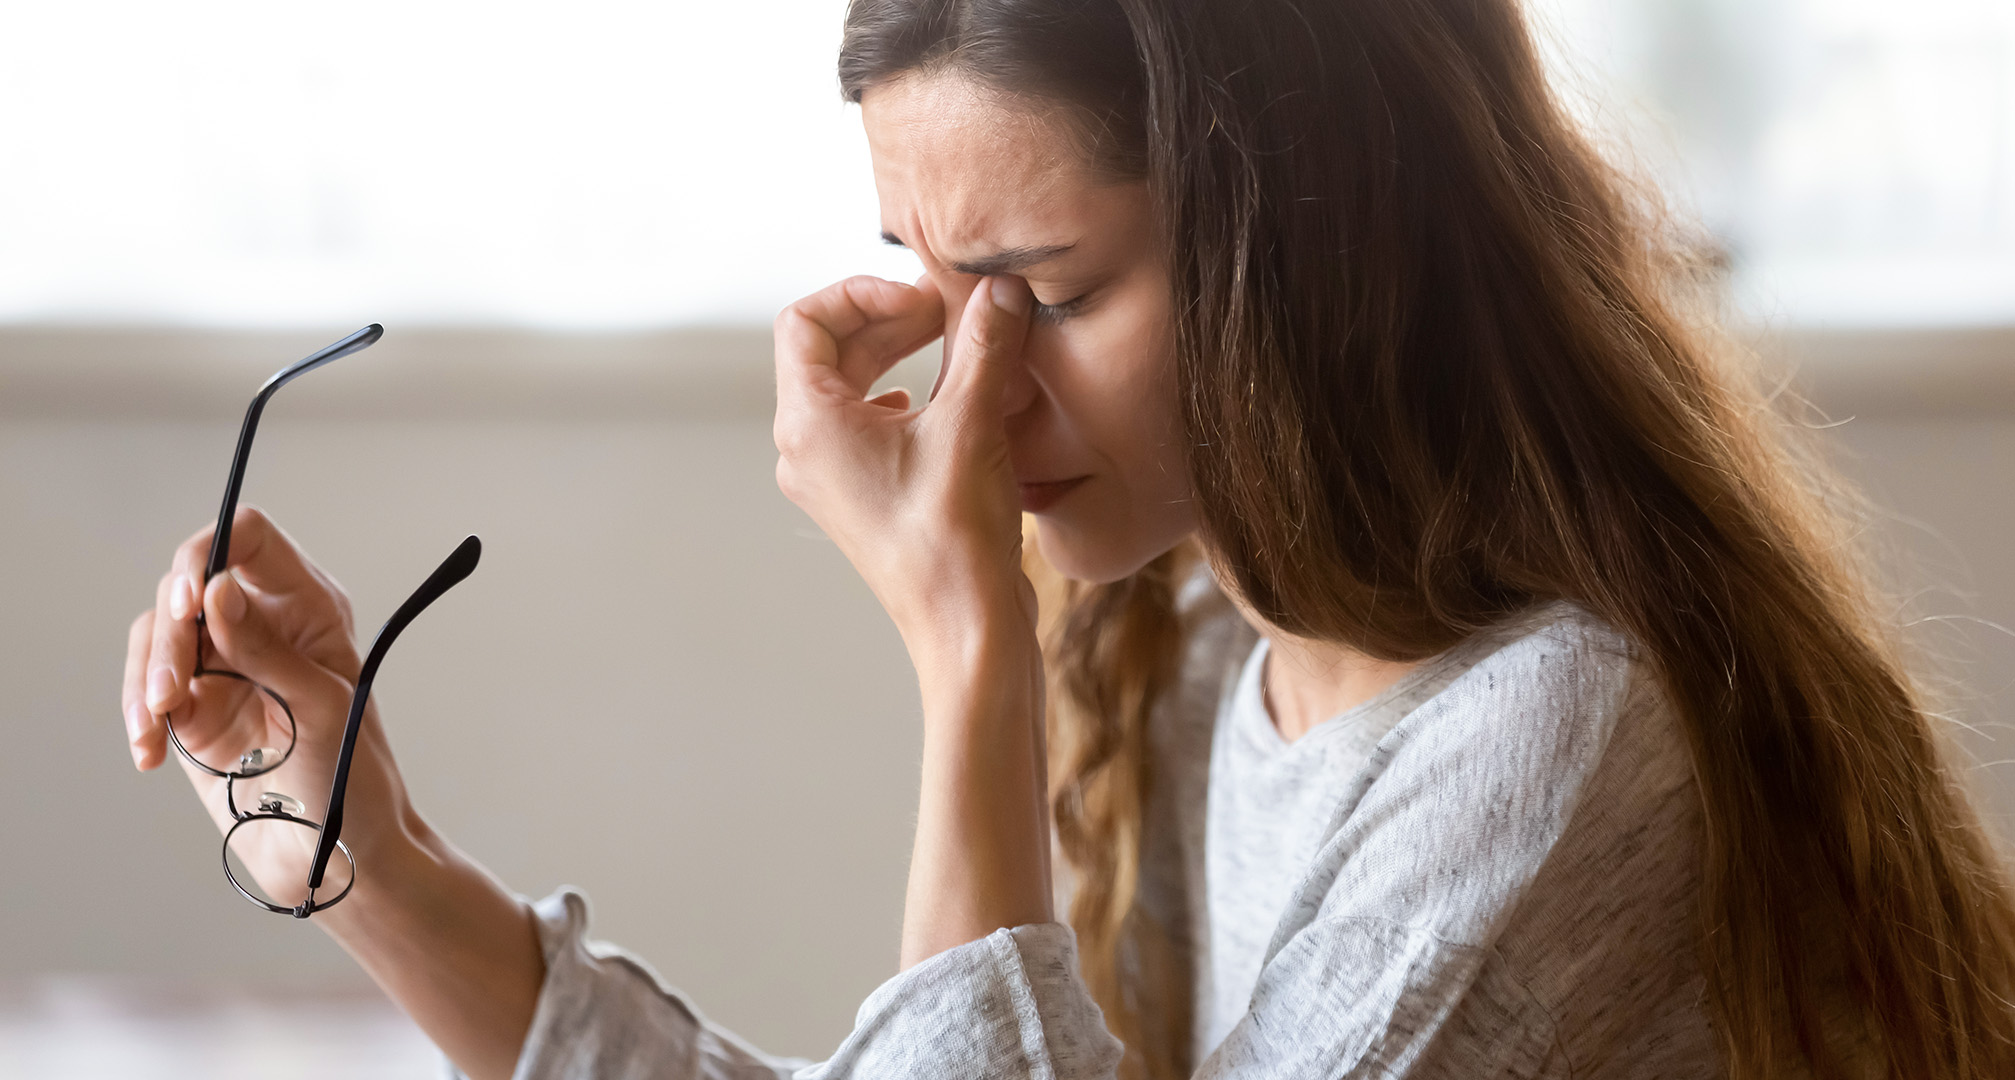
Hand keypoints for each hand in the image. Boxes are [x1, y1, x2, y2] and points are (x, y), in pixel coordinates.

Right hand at [122, 506, 415, 905]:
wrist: (335, 852)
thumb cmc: (352, 776)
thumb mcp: (320, 707)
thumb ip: (267, 649)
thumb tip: (218, 588)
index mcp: (308, 606)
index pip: (249, 538)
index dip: (211, 551)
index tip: (192, 600)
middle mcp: (261, 624)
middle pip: (186, 584)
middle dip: (169, 631)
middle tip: (172, 689)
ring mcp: (222, 664)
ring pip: (156, 634)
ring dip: (146, 677)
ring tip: (155, 728)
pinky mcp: (191, 708)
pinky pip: (146, 688)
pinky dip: (138, 714)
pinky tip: (147, 752)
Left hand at [772, 273, 1037, 651]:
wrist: (966, 628)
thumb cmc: (954, 538)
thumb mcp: (972, 423)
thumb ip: (984, 344)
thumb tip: (1002, 286)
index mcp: (808, 423)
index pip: (806, 320)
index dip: (864, 293)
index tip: (923, 300)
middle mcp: (805, 449)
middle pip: (830, 351)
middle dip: (891, 321)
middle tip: (952, 311)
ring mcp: (830, 477)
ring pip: (851, 388)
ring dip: (900, 356)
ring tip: (959, 346)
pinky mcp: (861, 497)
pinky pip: (868, 426)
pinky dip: (906, 397)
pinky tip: (946, 401)